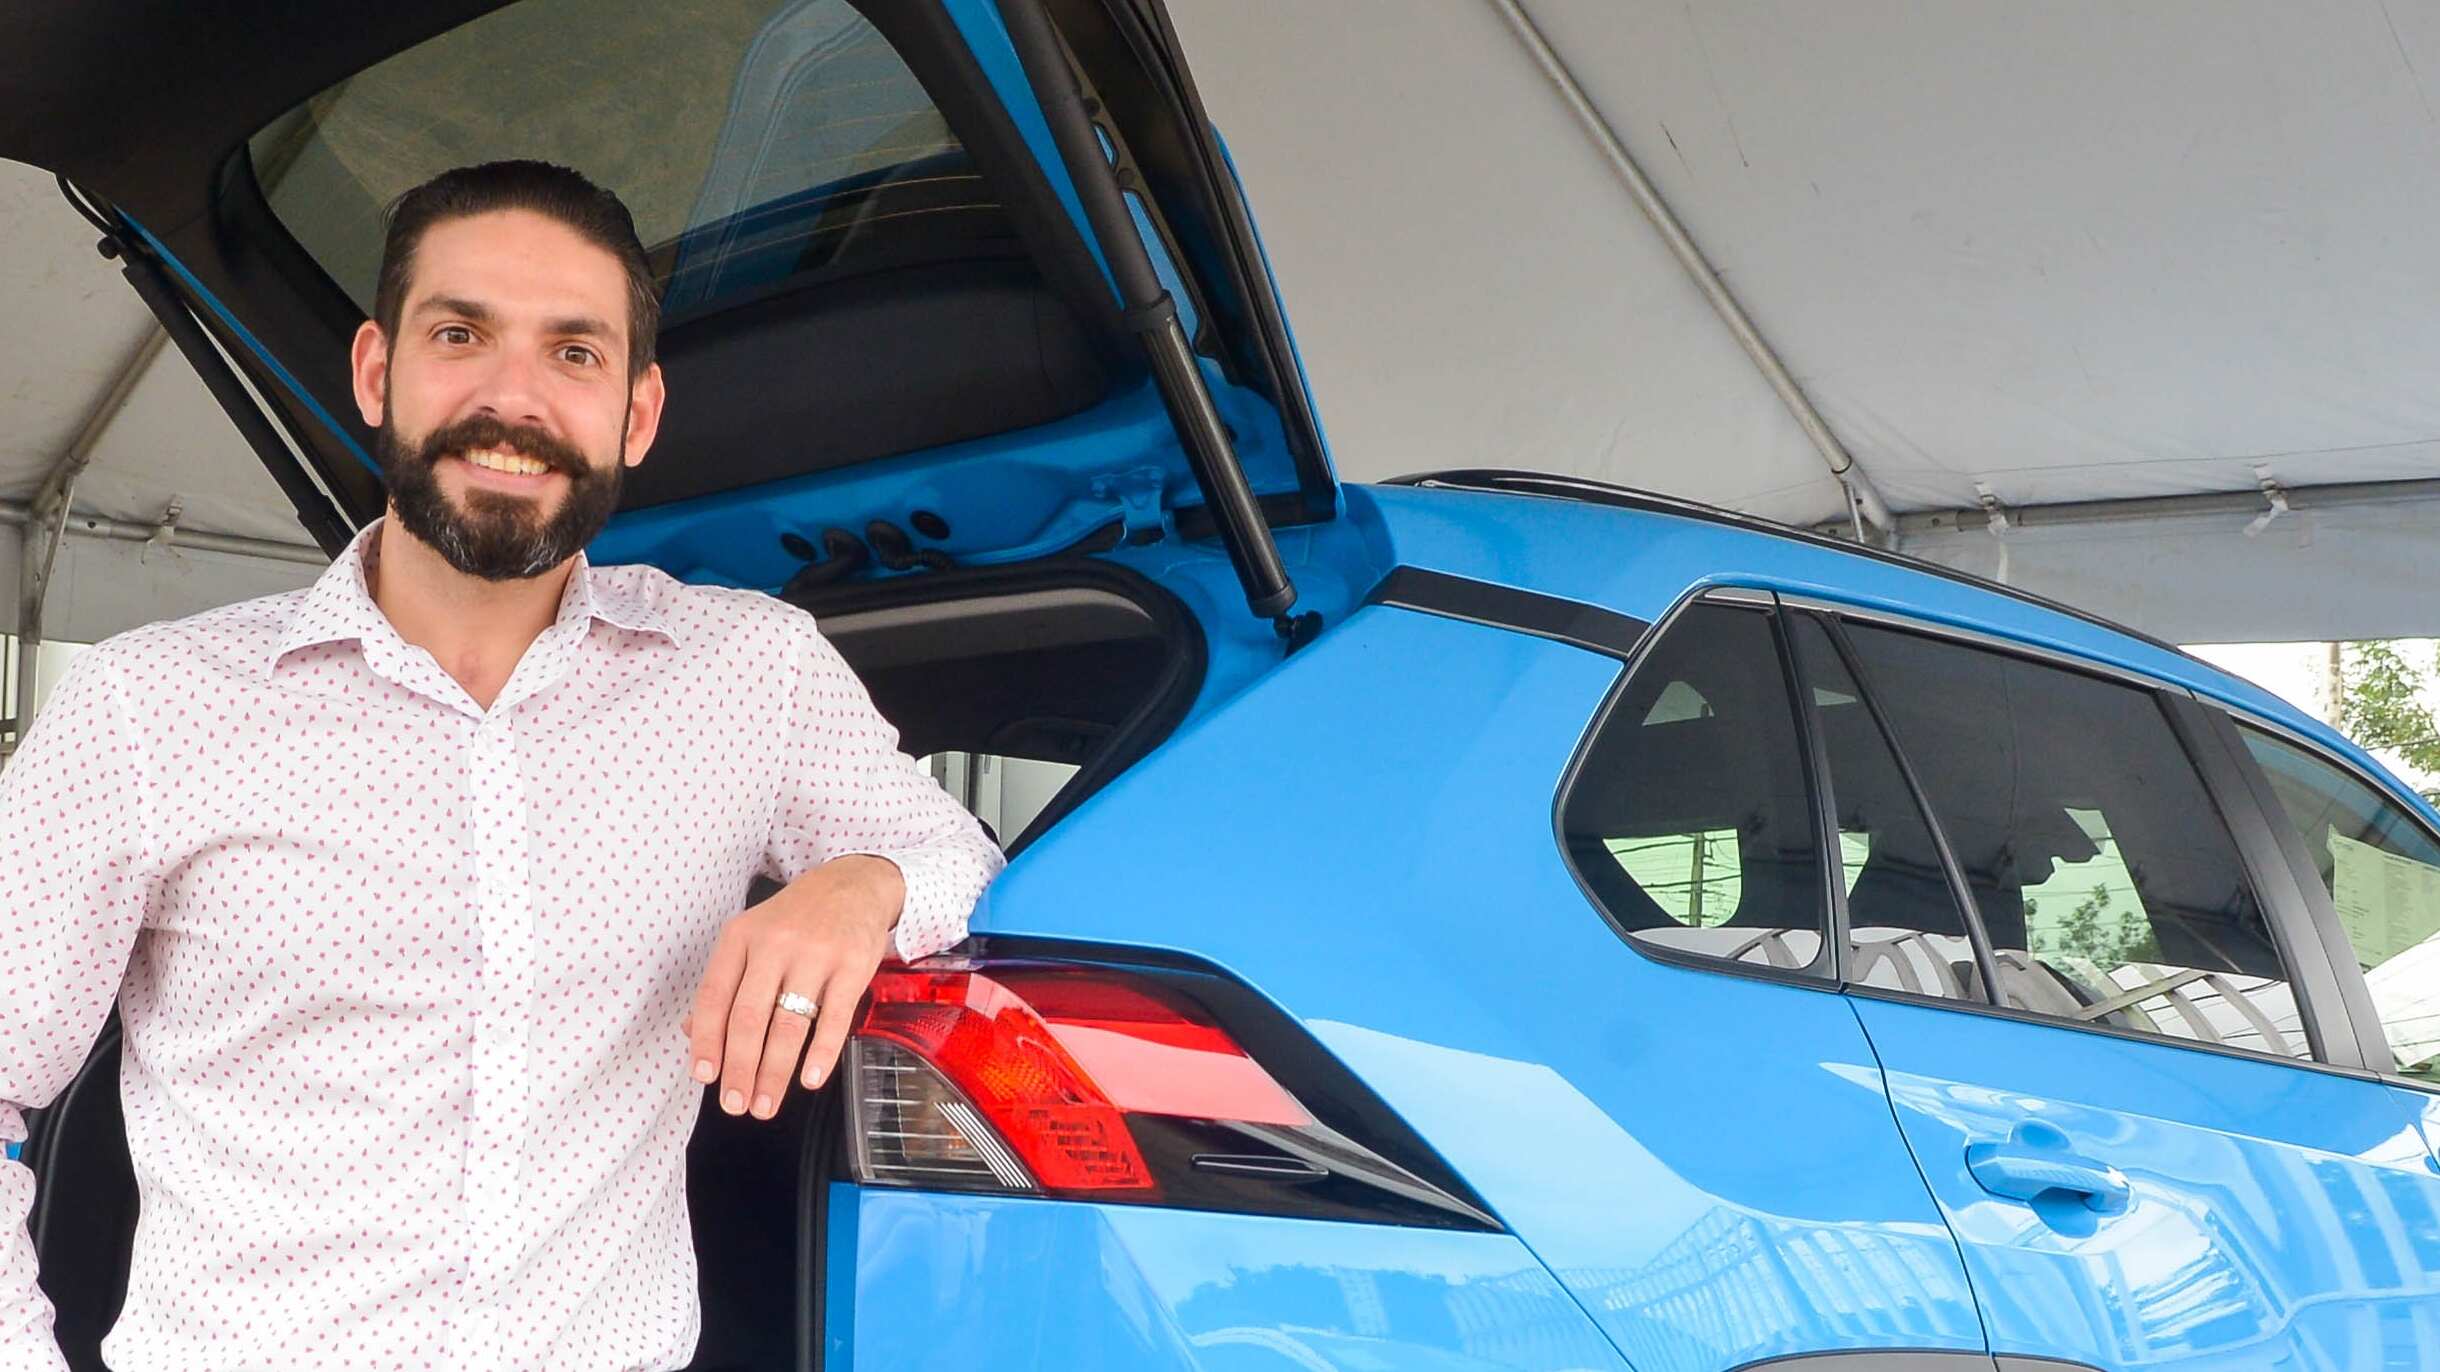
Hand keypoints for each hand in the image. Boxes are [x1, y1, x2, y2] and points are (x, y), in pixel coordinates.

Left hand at [683, 855, 903, 1119]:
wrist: (852, 885)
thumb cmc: (795, 920)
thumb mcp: (750, 938)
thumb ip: (723, 983)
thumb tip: (691, 1034)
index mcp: (740, 938)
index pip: (714, 995)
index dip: (706, 1040)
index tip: (705, 1077)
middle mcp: (775, 944)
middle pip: (749, 1016)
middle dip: (740, 1068)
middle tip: (736, 1105)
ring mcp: (816, 954)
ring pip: (789, 1023)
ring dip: (774, 1072)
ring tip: (765, 1104)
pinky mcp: (853, 965)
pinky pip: (835, 1017)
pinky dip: (821, 1053)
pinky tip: (810, 1079)